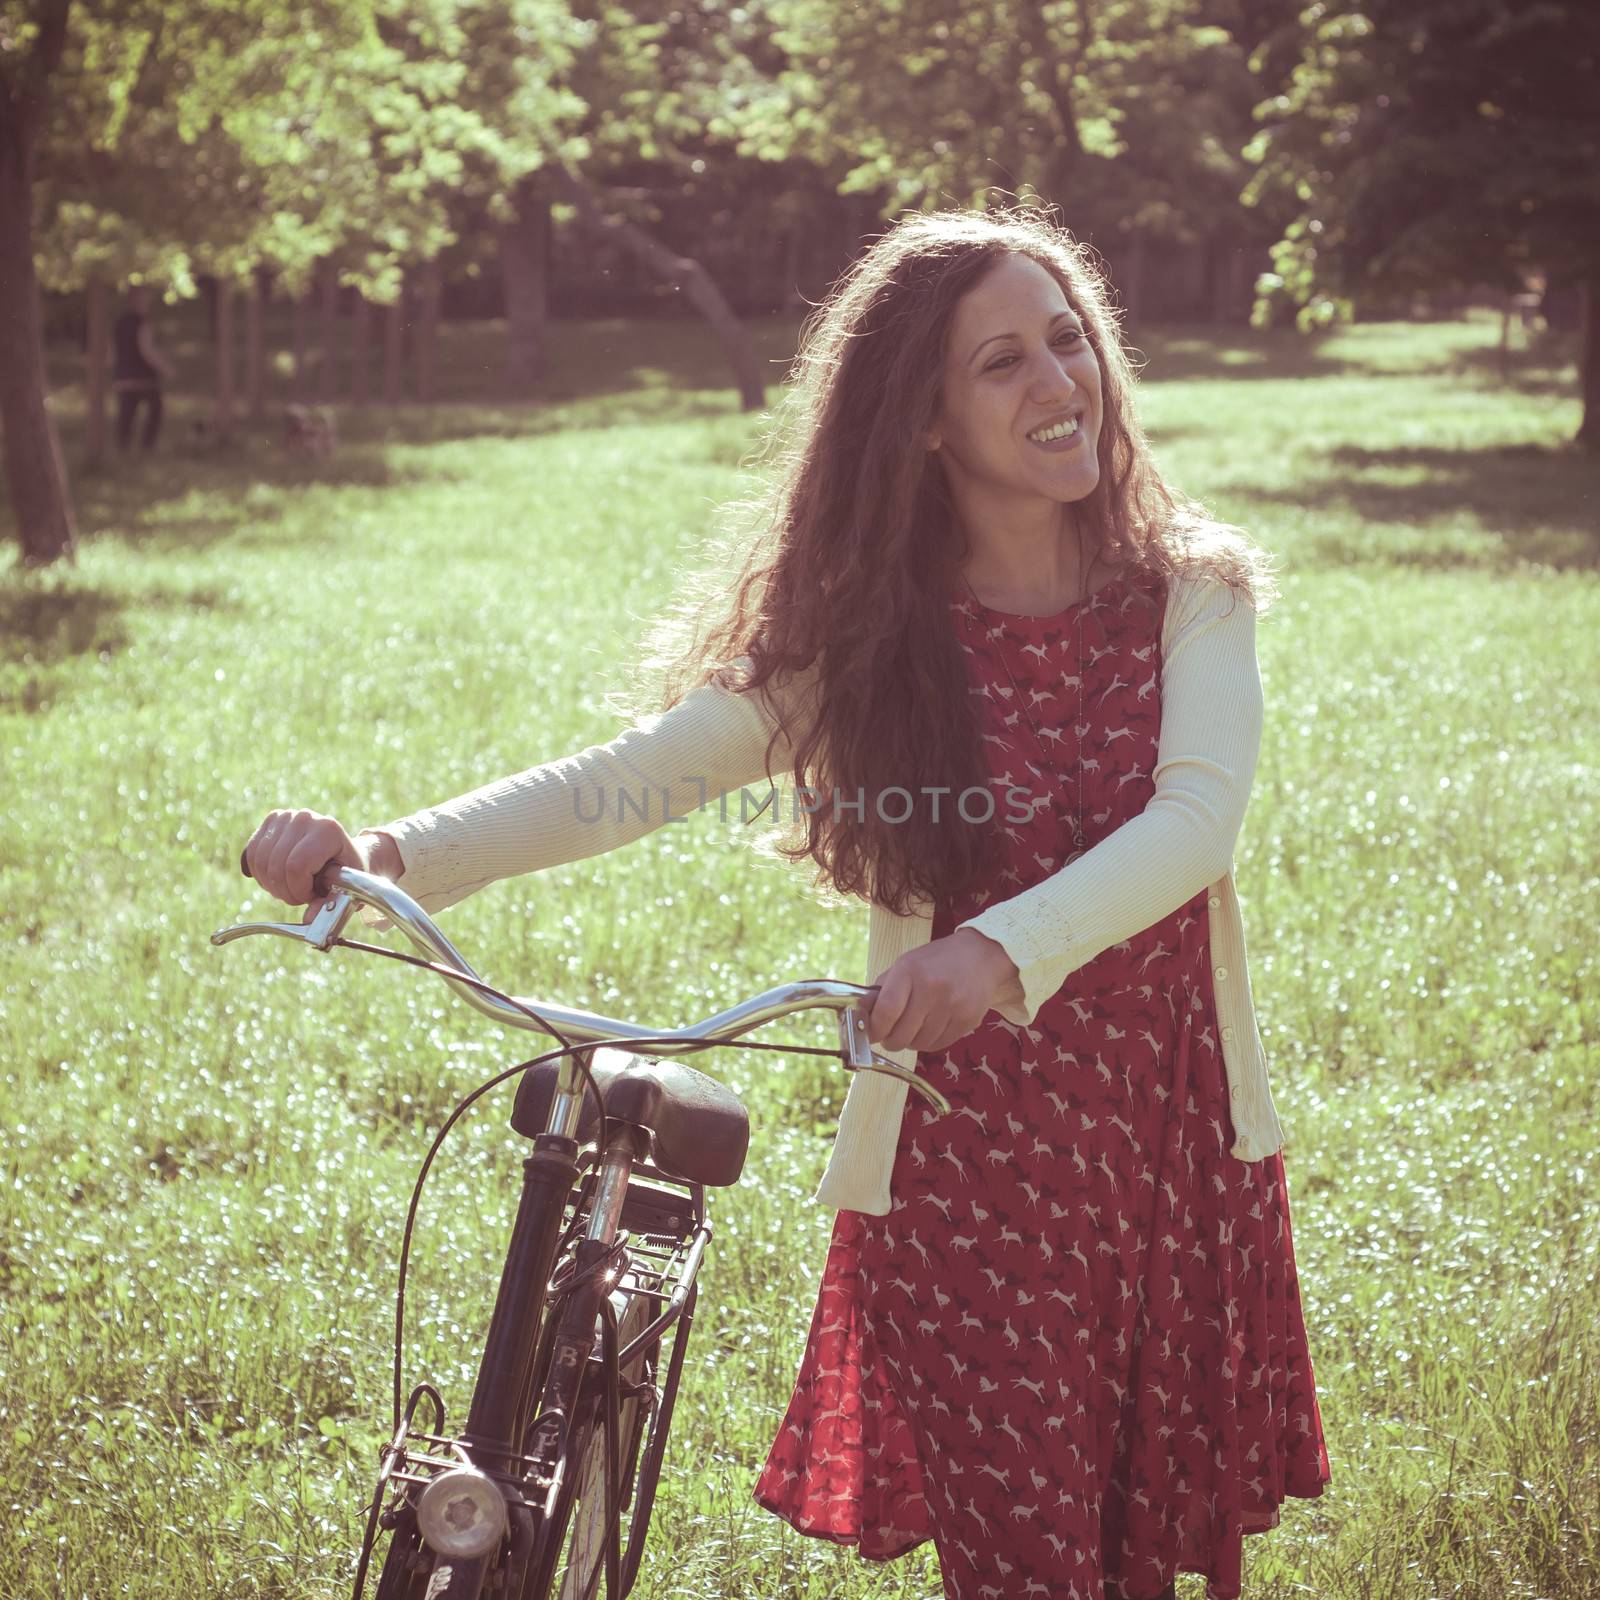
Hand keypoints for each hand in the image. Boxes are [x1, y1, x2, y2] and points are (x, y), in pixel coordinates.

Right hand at [241, 809, 397, 922]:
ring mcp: (286, 817)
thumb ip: (329, 905)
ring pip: (260, 861)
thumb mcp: (346, 890)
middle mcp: (305, 818)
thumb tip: (309, 920)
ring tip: (291, 886)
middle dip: (285, 891)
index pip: (296, 866)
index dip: (298, 890)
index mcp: (328, 830)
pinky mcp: (271, 821)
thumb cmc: (347, 873)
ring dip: (272, 884)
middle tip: (300, 894)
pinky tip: (277, 878)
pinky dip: (261, 873)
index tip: (311, 896)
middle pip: (276, 865)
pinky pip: (252, 854)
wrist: (343, 852)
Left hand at [864, 927, 1020, 1054]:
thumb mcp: (905, 964)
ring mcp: (952, 1006)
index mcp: (910, 970)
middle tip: (890, 1035)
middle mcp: (932, 988)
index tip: (871, 1033)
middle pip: (901, 1034)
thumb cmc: (935, 962)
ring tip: (913, 1028)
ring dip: (910, 1042)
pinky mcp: (968, 1020)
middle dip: (890, 1040)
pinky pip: (938, 1045)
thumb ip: (881, 990)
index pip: (887, 1010)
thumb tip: (859, 1014)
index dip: (875, 1028)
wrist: (979, 956)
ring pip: (919, 1044)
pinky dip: (928, 1042)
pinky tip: (929, 1028)